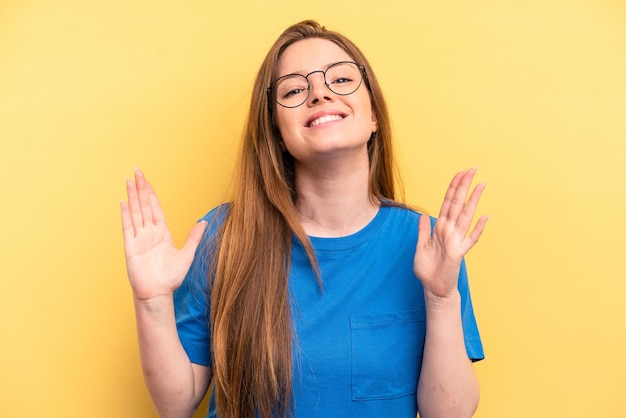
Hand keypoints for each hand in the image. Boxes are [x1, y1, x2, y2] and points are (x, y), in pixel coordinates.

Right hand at [120, 169, 206, 301]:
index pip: (156, 208)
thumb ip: (194, 237)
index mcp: (162, 233)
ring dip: (133, 196)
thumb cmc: (171, 278)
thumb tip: (204, 223)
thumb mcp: (187, 254)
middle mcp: (149, 232)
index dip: (152, 193)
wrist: (158, 293)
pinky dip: (126, 214)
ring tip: (129, 180)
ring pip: (136, 212)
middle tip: (137, 171)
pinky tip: (123, 201)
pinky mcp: (131, 246)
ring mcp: (139, 238)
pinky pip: (128, 226)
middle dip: (141, 188)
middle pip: (144, 205)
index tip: (147, 180)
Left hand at [414, 168, 487, 300]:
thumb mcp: (420, 247)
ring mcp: (456, 240)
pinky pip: (470, 239)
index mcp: (440, 228)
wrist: (433, 288)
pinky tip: (485, 217)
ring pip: (465, 216)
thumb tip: (423, 215)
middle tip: (472, 169)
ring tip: (480, 185)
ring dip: (472, 200)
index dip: (453, 187)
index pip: (448, 202)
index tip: (460, 172)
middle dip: (464, 186)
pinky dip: (478, 229)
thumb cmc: (427, 269)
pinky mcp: (458, 253)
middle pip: (458, 204)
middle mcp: (450, 231)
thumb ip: (423, 231)